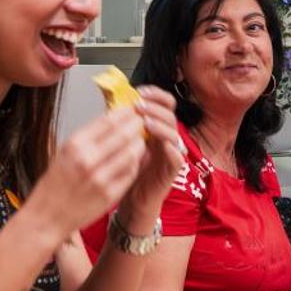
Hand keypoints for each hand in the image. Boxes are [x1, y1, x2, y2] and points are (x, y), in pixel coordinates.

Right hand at [36, 92, 177, 236]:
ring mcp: (100, 178)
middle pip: (124, 134)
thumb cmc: (55, 184)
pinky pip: (131, 173)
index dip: (126, 113)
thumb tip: (114, 119)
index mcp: (74, 145)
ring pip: (132, 153)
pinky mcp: (110, 195)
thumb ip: (88, 137)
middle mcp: (87, 160)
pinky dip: (136, 164)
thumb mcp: (64, 152)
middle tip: (142, 123)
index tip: (133, 109)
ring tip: (139, 141)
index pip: (109, 120)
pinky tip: (135, 160)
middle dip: (137, 126)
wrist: (47, 217)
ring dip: (139, 144)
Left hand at [118, 86, 185, 226]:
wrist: (133, 199)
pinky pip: (177, 157)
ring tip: (145, 122)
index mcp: (156, 128)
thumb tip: (113, 101)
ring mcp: (171, 153)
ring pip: (174, 133)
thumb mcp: (124, 142)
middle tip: (139, 106)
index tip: (139, 92)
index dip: (155, 95)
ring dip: (160, 125)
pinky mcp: (173, 171)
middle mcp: (166, 138)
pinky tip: (161, 145)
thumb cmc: (128, 170)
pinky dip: (171, 149)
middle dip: (155, 107)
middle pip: (170, 115)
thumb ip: (123, 124)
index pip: (163, 104)